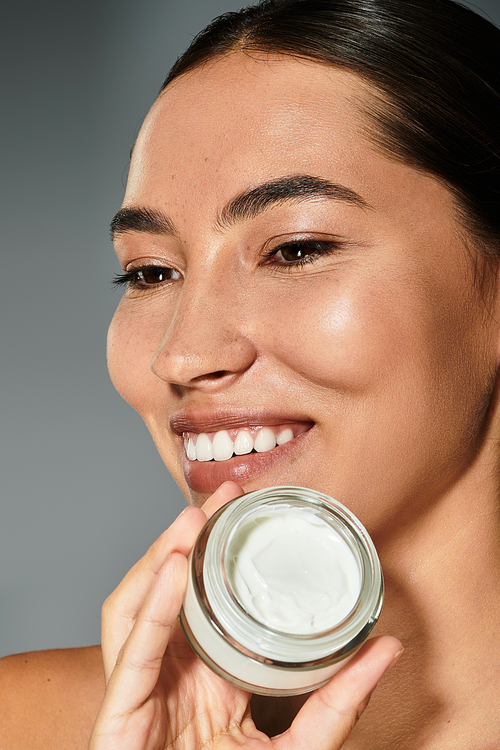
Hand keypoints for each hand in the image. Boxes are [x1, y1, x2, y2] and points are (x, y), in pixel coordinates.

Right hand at [89, 482, 401, 749]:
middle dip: (189, 539)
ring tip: (192, 523)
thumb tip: (388, 647)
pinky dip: (152, 611)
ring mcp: (141, 689)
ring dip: (161, 559)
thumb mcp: (296, 748)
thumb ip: (339, 703)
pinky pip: (134, 656)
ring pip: (137, 609)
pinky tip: (172, 571)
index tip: (251, 510)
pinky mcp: (118, 715)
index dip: (222, 551)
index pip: (207, 598)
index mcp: (204, 673)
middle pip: (167, 591)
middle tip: (224, 498)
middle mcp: (169, 671)